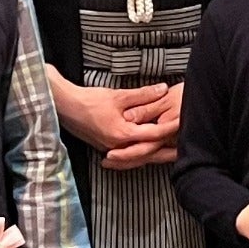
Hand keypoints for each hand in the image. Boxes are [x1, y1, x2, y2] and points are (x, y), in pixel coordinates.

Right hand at [56, 74, 181, 168]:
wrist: (64, 106)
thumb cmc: (89, 100)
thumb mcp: (119, 95)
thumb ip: (143, 94)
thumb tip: (163, 89)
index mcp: (123, 134)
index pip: (154, 134)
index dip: (171, 128)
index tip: (184, 122)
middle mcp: (118, 146)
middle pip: (149, 153)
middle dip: (167, 152)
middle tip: (184, 150)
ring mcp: (111, 149)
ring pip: (138, 158)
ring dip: (154, 156)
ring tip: (170, 154)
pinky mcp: (106, 147)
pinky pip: (127, 157)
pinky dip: (139, 155)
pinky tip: (146, 154)